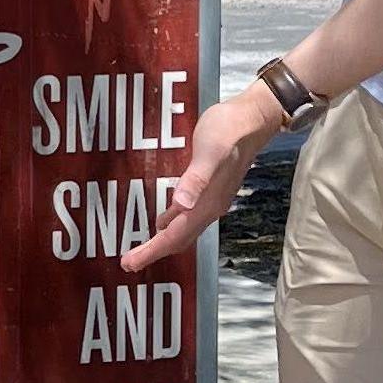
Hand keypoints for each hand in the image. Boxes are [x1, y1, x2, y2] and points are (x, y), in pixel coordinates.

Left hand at [122, 80, 283, 273]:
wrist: (253, 119)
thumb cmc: (229, 131)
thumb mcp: (210, 153)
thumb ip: (196, 180)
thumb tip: (182, 205)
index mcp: (206, 203)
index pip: (175, 236)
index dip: (152, 251)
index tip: (129, 263)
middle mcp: (209, 207)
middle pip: (178, 238)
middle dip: (155, 251)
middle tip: (129, 262)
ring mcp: (210, 198)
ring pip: (183, 228)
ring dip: (163, 240)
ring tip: (144, 247)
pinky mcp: (209, 187)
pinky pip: (187, 214)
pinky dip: (172, 222)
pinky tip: (164, 218)